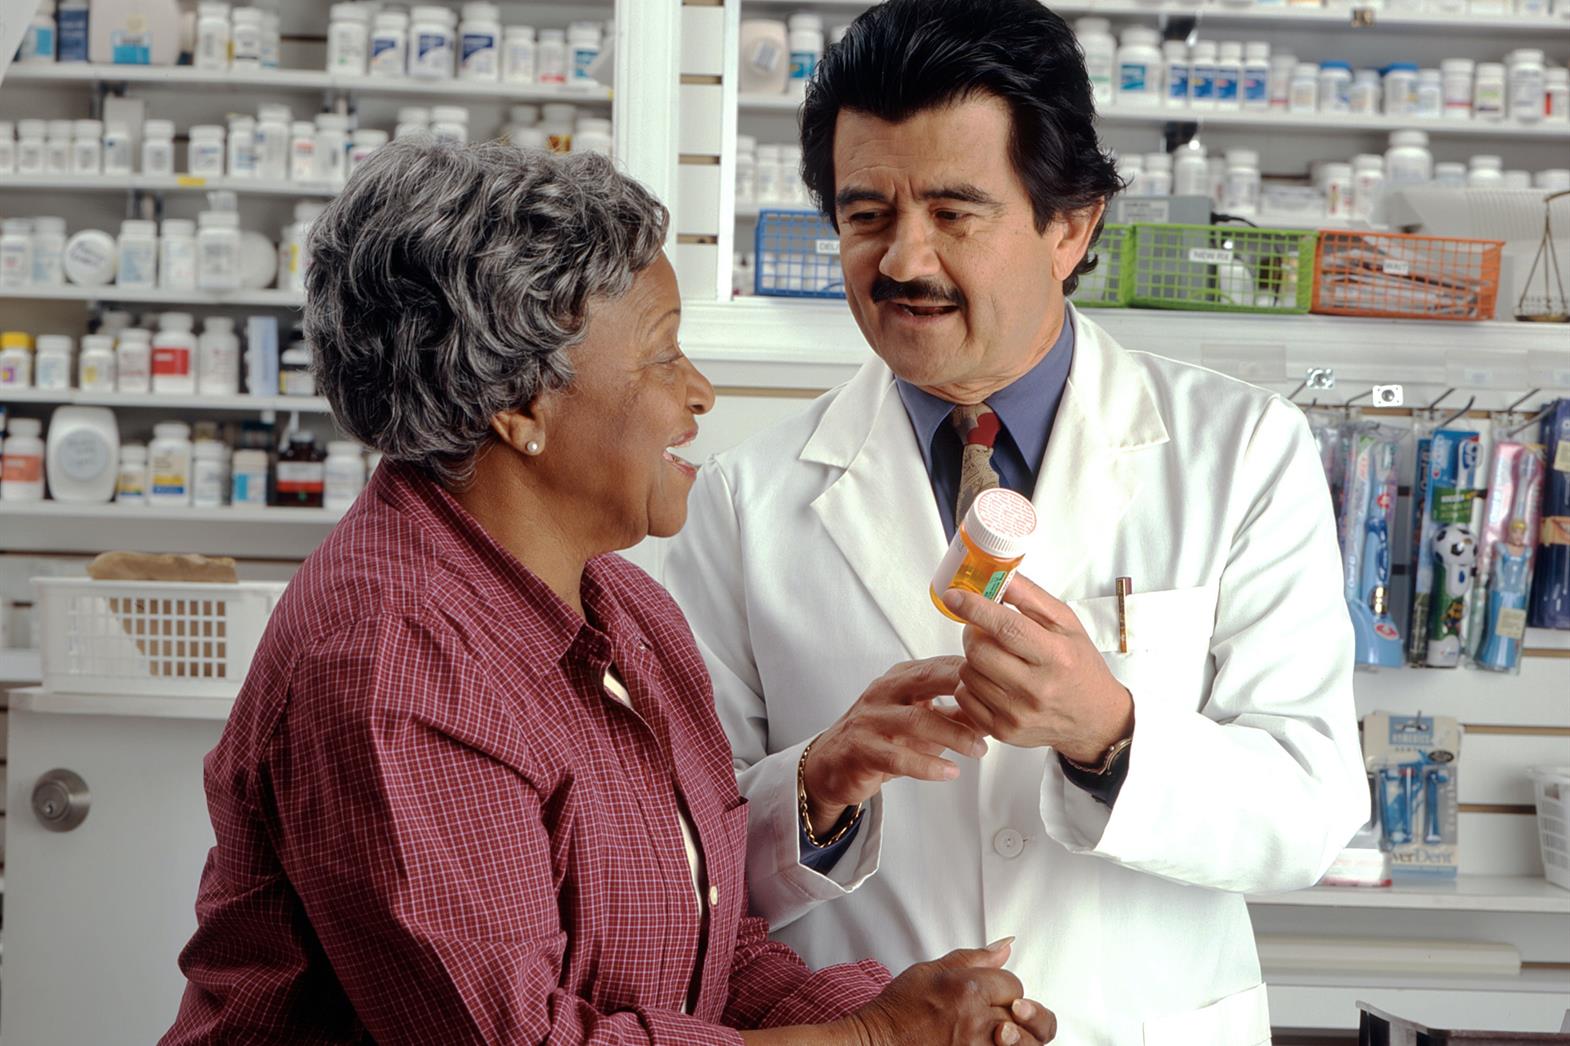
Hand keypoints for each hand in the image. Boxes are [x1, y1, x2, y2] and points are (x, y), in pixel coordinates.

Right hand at [802, 657, 987, 834]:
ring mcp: (871, 719)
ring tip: (980, 750)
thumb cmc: (880, 735)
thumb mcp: (919, 717)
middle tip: (997, 707)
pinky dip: (927, 765)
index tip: (1002, 682)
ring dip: (953, 735)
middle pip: (927, 681)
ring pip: (916, 720)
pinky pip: (897, 756)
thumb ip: (954, 712)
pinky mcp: (862, 749)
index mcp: (900, 678)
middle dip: (965, 691)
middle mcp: (884, 692)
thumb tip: (995, 708)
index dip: (973, 672)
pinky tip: (949, 772)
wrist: (832, 763)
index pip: (939, 665)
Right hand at [850, 941, 1056, 1045]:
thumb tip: (1005, 945)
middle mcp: (976, 1020)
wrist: (879, 1042)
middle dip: (1021, 1013)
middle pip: (1024, 1015)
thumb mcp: (932, 970)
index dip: (1006, 988)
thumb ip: (974, 958)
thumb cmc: (899, 1010)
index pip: (1013, 984)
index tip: (995, 992)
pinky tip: (992, 1042)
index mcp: (968, 989)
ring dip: (1019, 1038)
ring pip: (1023, 1042)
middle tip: (1008, 1015)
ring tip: (1002, 1034)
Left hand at [941, 576, 1133, 764]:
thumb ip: (1032, 597)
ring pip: (968, 673)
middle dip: (973, 633)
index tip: (955, 596)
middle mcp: (1037, 688)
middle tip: (984, 629)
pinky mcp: (1003, 731)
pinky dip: (971, 683)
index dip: (975, 608)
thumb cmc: (1080, 667)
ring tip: (995, 656)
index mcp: (1056, 657)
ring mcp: (1018, 713)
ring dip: (973, 658)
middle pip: (979, 651)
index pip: (1006, 628)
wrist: (1094, 718)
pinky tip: (991, 679)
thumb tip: (1000, 576)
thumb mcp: (1067, 625)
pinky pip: (965, 697)